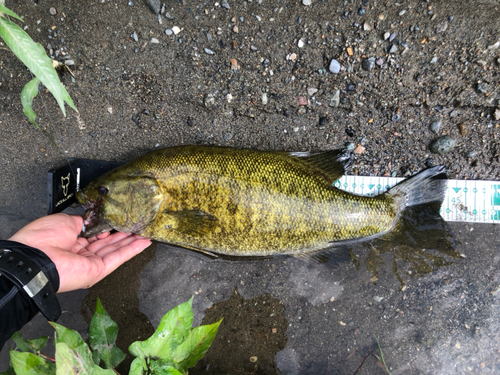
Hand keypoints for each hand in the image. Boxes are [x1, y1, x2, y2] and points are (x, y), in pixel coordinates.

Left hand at [8, 213, 151, 292]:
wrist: (36, 257)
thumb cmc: (43, 238)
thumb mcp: (65, 221)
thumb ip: (84, 222)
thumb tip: (97, 221)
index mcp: (70, 242)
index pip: (95, 235)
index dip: (109, 227)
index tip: (121, 219)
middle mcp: (81, 254)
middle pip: (108, 243)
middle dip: (124, 234)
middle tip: (139, 225)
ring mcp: (91, 263)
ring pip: (116, 250)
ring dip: (132, 241)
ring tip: (146, 232)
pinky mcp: (98, 271)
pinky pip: (118, 258)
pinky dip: (132, 250)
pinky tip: (144, 242)